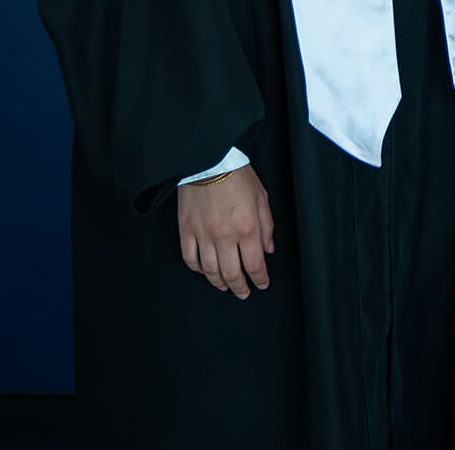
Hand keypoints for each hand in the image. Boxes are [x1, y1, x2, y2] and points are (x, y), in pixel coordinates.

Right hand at [177, 166, 275, 298]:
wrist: (210, 161)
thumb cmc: (238, 177)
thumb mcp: (262, 199)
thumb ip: (267, 227)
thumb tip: (268, 249)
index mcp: (247, 228)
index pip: (255, 264)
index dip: (260, 279)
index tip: (262, 284)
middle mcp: (225, 236)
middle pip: (232, 273)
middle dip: (240, 287)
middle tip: (244, 293)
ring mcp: (203, 235)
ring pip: (210, 271)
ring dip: (219, 282)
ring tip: (225, 286)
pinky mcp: (186, 231)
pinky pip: (190, 259)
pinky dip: (198, 269)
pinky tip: (205, 271)